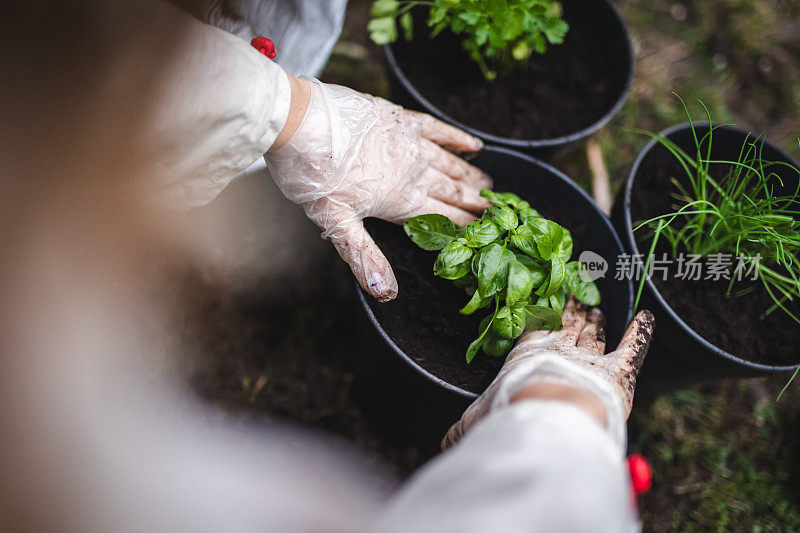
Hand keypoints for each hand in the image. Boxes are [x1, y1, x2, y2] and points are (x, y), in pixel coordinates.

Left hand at [265, 77, 490, 301]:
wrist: (297, 121)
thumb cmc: (311, 175)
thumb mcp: (334, 222)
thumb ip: (364, 255)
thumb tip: (386, 293)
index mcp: (398, 198)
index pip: (440, 216)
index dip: (464, 225)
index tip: (485, 232)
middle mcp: (411, 169)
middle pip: (450, 190)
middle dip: (475, 202)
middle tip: (497, 211)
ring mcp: (407, 141)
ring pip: (449, 162)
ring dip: (470, 176)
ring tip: (489, 185)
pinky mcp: (399, 117)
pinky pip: (437, 129)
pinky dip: (457, 138)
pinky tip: (473, 145)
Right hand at [443, 299, 654, 448]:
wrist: (548, 416)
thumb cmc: (509, 414)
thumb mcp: (475, 422)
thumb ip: (462, 429)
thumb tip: (443, 443)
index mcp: (526, 354)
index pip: (536, 327)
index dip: (544, 314)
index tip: (549, 301)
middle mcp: (559, 349)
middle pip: (569, 326)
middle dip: (573, 313)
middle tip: (579, 301)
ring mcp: (590, 358)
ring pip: (595, 333)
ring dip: (597, 320)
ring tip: (598, 309)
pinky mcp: (618, 372)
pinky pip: (633, 346)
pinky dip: (641, 331)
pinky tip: (647, 316)